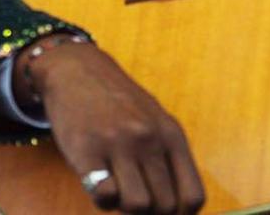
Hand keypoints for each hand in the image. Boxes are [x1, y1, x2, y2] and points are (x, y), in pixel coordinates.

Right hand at [22, 39, 205, 213]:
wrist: (77, 70)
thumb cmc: (119, 103)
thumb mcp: (156, 121)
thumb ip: (169, 158)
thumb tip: (180, 207)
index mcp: (172, 135)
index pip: (192, 198)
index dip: (178, 214)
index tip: (161, 210)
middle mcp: (149, 139)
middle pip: (165, 207)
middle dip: (149, 212)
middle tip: (133, 195)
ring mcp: (118, 144)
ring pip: (138, 207)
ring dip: (125, 207)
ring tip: (116, 188)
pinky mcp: (87, 149)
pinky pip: (105, 196)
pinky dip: (103, 200)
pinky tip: (98, 181)